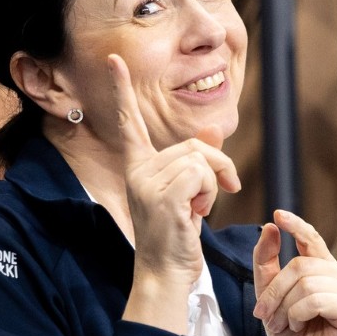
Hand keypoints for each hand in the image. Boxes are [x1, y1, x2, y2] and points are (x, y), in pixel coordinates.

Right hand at [111, 54, 241, 328]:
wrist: (165, 275)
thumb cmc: (175, 239)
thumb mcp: (188, 196)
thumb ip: (198, 162)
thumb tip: (213, 130)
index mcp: (138, 168)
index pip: (128, 123)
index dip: (121, 90)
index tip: (114, 60)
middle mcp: (138, 170)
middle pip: (195, 145)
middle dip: (219, 167)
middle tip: (223, 193)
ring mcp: (147, 182)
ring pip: (202, 160)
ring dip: (215, 185)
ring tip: (198, 209)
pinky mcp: (163, 195)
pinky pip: (203, 174)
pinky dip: (211, 194)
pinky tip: (196, 214)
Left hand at [252, 209, 336, 335]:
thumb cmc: (288, 335)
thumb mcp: (268, 295)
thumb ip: (266, 263)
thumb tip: (270, 227)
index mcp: (322, 269)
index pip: (311, 238)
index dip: (296, 225)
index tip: (277, 215)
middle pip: (301, 264)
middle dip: (275, 290)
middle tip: (265, 313)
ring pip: (307, 282)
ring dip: (286, 306)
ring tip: (285, 324)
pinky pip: (318, 299)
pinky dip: (300, 313)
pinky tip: (300, 325)